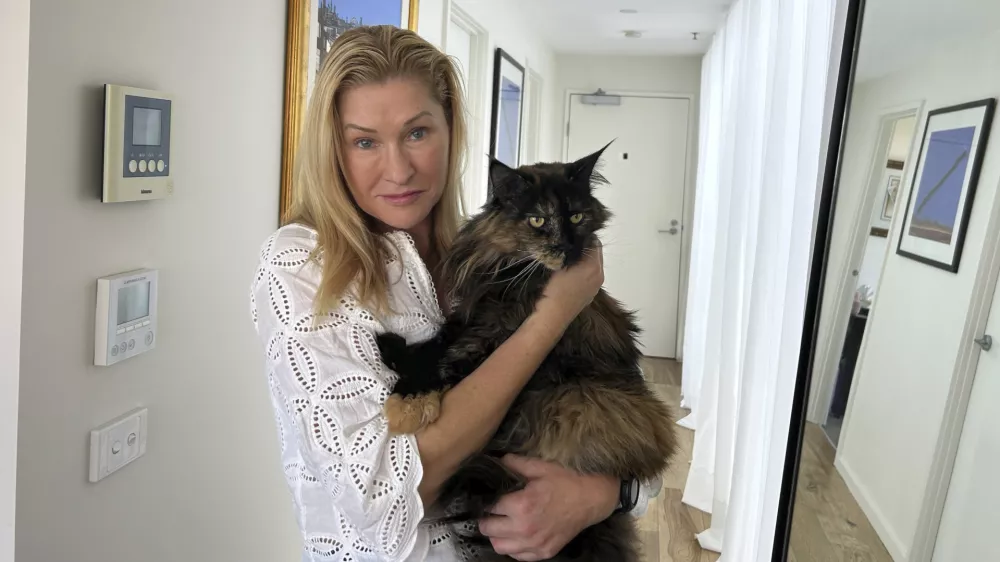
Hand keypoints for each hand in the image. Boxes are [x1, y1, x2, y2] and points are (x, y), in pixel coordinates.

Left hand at [478, 455, 617, 560]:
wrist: (591, 499)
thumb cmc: (565, 481)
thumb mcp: (540, 467)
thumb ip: (516, 464)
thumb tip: (497, 460)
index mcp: (522, 505)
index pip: (489, 508)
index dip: (486, 501)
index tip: (486, 498)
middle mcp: (525, 528)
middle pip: (489, 529)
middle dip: (487, 519)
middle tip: (490, 512)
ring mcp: (535, 543)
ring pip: (499, 546)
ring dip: (496, 535)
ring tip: (501, 525)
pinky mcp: (544, 552)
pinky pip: (517, 556)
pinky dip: (512, 547)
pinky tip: (516, 535)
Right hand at [537, 239, 604, 327]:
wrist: (552, 316)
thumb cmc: (553, 288)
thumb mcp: (558, 263)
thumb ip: (569, 250)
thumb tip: (572, 239)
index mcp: (593, 265)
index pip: (594, 242)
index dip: (583, 236)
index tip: (572, 236)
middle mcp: (599, 275)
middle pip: (597, 253)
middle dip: (586, 248)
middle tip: (570, 245)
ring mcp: (596, 286)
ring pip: (594, 266)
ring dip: (585, 260)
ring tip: (569, 260)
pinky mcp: (591, 295)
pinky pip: (591, 277)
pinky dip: (584, 272)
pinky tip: (571, 276)